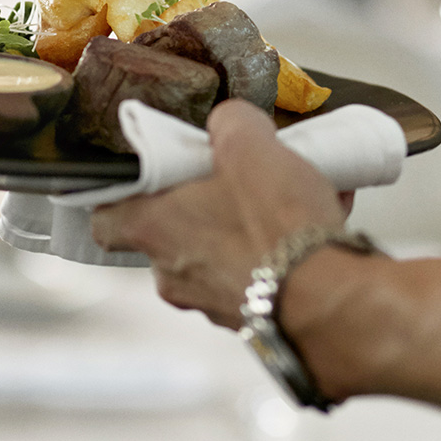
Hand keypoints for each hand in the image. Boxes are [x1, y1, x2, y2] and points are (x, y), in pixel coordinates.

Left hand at [91, 99, 352, 327]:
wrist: (333, 300)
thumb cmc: (278, 228)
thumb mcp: (249, 144)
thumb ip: (230, 122)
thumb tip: (230, 124)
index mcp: (155, 230)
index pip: (107, 220)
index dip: (122, 195)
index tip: (145, 176)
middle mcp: (175, 275)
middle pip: (174, 230)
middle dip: (205, 202)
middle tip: (235, 176)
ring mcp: (214, 302)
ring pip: (222, 252)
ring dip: (249, 224)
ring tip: (293, 192)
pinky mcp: (256, 317)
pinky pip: (261, 273)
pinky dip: (282, 249)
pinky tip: (320, 217)